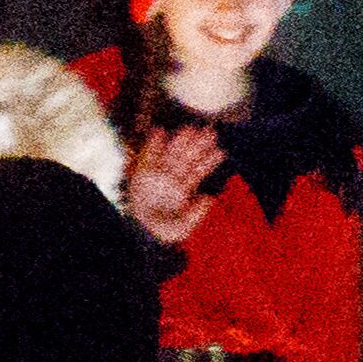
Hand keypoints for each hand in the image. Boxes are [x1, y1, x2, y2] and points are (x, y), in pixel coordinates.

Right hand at [124, 121, 226, 244]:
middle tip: (211, 132)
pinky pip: (148, 158)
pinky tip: (159, 132)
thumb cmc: (163, 230)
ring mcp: (157, 176)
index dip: (209, 162)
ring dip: (179, 142)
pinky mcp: (142, 175)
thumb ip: (196, 214)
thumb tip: (209, 198)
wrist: (141, 232)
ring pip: (171, 155)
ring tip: (189, 129)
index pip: (198, 172)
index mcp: (183, 190)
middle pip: (187, 159)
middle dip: (198, 146)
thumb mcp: (181, 228)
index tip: (221, 151)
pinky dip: (152, 145)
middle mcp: (172, 180)